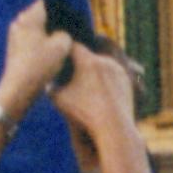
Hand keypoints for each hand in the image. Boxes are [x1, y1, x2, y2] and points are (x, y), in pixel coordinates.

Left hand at [0, 0, 73, 123]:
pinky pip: (32, 40)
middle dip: (57, 22)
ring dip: (50, 35)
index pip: (48, 1)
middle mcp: (19, 22)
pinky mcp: (15, 49)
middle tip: (72, 29)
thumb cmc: (40, 65)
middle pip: (42, 15)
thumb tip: (64, 32)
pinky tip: (53, 55)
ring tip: (65, 44)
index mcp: (29, 17)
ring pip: (38, 29)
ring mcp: (15, 36)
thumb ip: (66, 32)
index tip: (75, 13)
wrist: (19, 90)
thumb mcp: (62, 45)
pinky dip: (42, 44)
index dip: (63, 6)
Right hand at [54, 37, 139, 161]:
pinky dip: (104, 78)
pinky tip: (98, 88)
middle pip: (88, 54)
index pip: (73, 46)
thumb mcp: (59, 100)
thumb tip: (46, 79)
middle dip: (79, 60)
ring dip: (93, 68)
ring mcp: (117, 69)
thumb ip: (50, 86)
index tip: (59, 54)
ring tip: (84, 80)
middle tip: (69, 68)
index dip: (64, 49)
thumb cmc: (84, 113)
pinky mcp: (126, 79)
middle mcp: (104, 60)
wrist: (114, 127)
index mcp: (88, 61)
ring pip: (101, 63)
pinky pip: (112, 73)